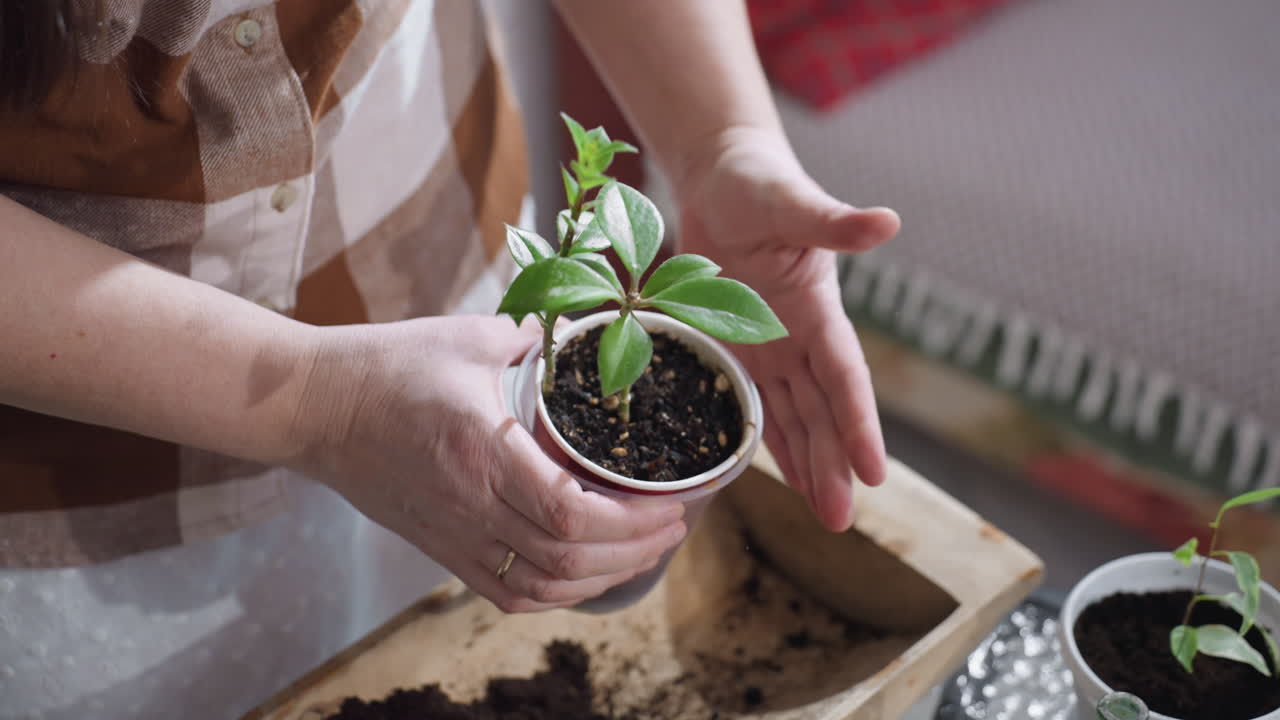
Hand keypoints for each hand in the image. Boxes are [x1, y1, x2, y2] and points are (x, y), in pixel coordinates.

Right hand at [290, 316, 686, 611]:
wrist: (315, 407)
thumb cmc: (388, 366)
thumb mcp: (468, 336)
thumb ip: (532, 338)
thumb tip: (578, 335)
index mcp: (483, 448)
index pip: (569, 511)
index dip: (631, 520)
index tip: (669, 503)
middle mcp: (470, 502)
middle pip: (568, 555)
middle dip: (635, 550)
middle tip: (673, 527)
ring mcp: (453, 532)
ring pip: (541, 584)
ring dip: (601, 578)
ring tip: (641, 554)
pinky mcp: (439, 546)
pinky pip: (504, 591)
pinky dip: (553, 594)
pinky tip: (583, 576)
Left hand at [673, 126, 900, 531]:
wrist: (721, 176)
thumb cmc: (757, 182)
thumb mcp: (790, 201)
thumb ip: (832, 221)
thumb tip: (887, 222)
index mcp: (818, 310)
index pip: (844, 378)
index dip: (859, 425)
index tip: (875, 474)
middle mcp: (800, 336)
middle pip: (823, 412)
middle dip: (834, 465)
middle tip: (841, 521)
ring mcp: (771, 345)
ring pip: (797, 417)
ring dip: (810, 464)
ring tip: (826, 515)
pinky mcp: (740, 345)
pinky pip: (760, 401)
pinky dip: (771, 438)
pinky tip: (783, 476)